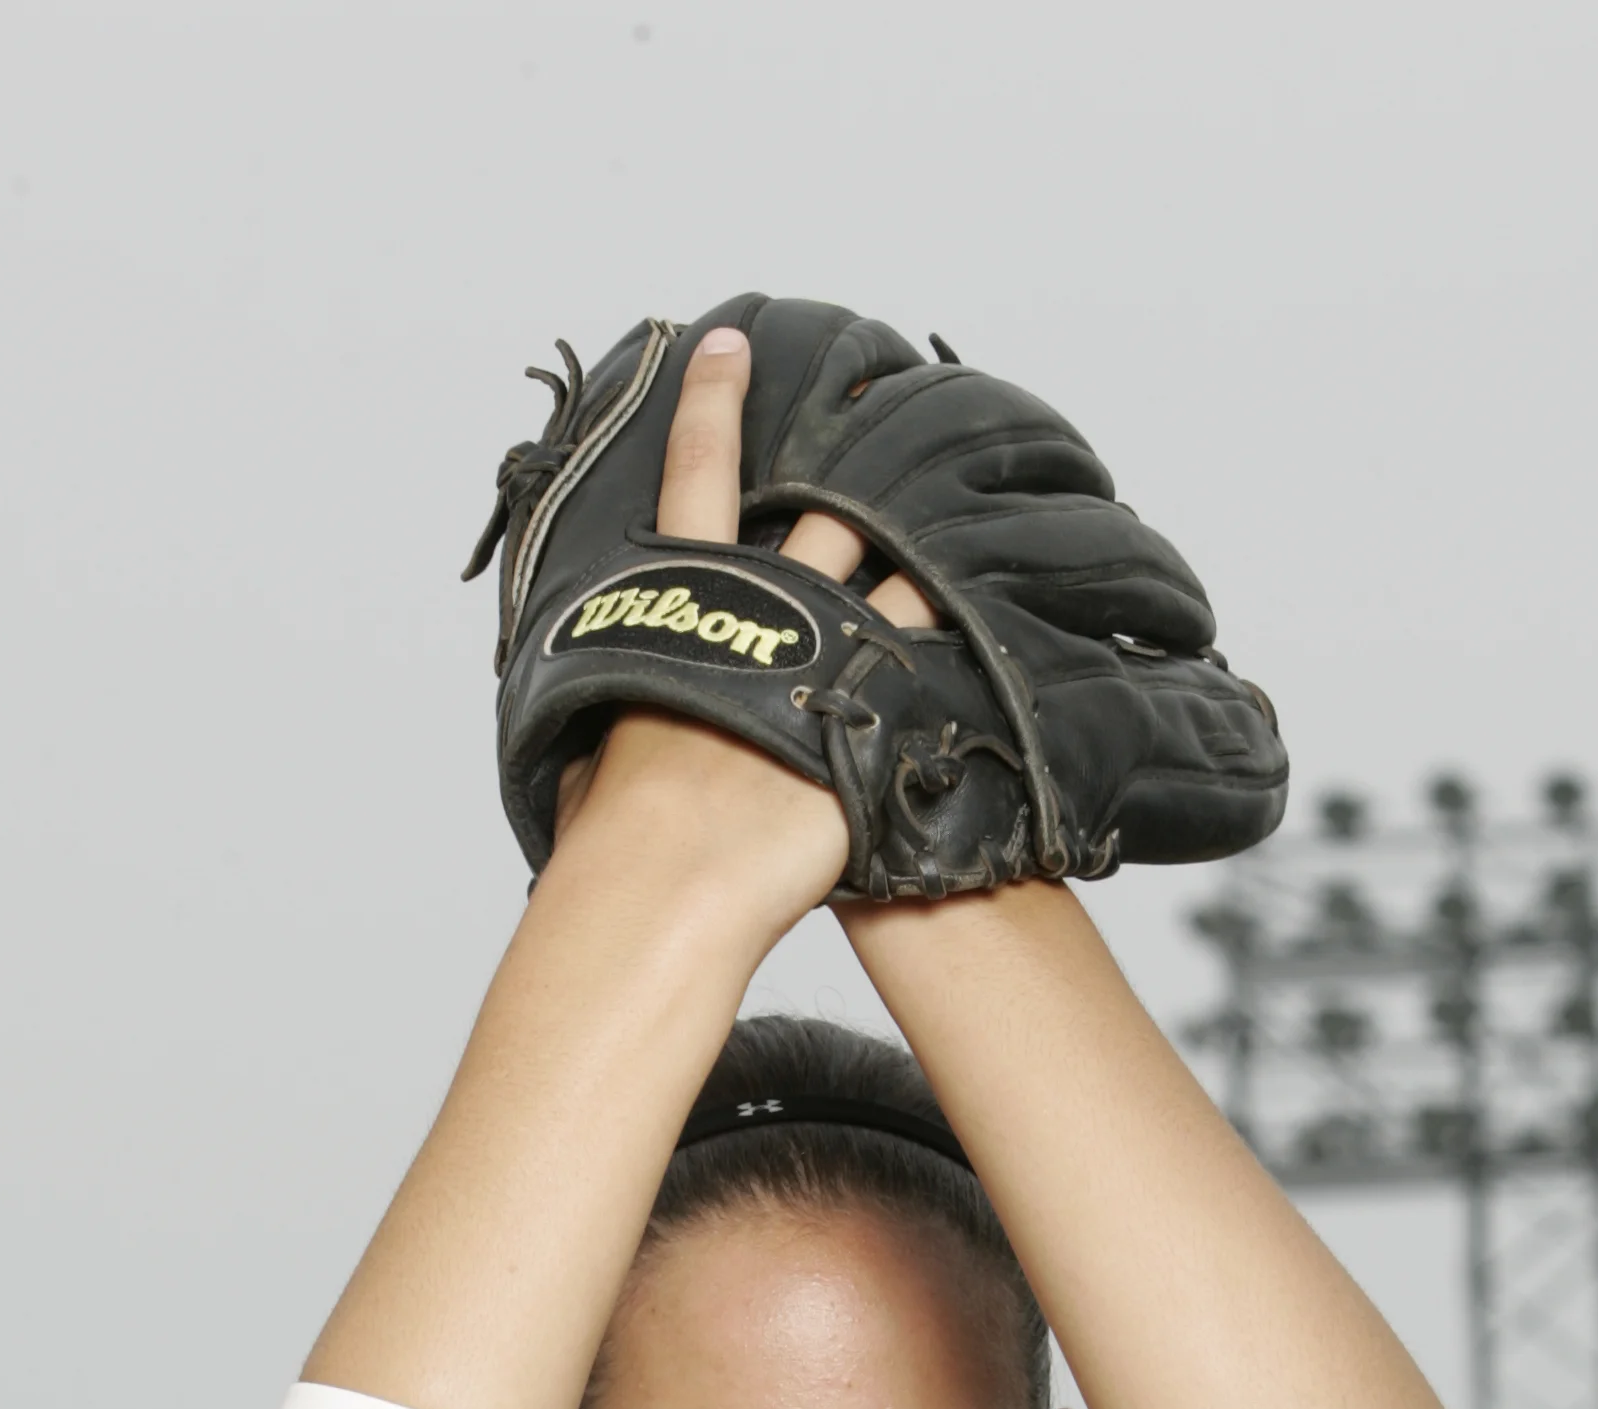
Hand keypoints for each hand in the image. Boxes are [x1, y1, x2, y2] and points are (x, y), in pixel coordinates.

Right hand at [550, 326, 937, 931]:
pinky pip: (942, 662)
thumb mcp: (589, 755)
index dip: (709, 403)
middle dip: (856, 475)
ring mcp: (837, 650)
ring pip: (901, 579)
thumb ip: (605, 728)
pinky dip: (970, 646)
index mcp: (685, 599)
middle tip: (888, 425)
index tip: (729, 345)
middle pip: (822, 517)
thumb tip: (589, 748)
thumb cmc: (617, 828)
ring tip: (975, 534)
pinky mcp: (885, 710)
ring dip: (933, 560)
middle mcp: (770, 606)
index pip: (693, 474)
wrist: (678, 873)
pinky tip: (1009, 633)